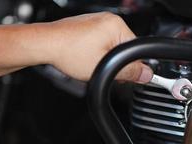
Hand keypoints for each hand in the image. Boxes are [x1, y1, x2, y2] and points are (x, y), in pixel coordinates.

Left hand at [0, 12, 152, 81]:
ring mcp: (98, 21)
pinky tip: (87, 57)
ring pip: (113, 46)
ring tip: (90, 62)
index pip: (135, 51)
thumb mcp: (102, 67)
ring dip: (106, 58)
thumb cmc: (69, 52)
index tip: (123, 75)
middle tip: (100, 68)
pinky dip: (98, 51)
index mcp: (116, 26)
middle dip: (116, 63)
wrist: (45, 45)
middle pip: (124, 49)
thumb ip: (128, 71)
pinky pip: (102, 41)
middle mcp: (108, 20)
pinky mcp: (89, 26)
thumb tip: (146, 74)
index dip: (130, 67)